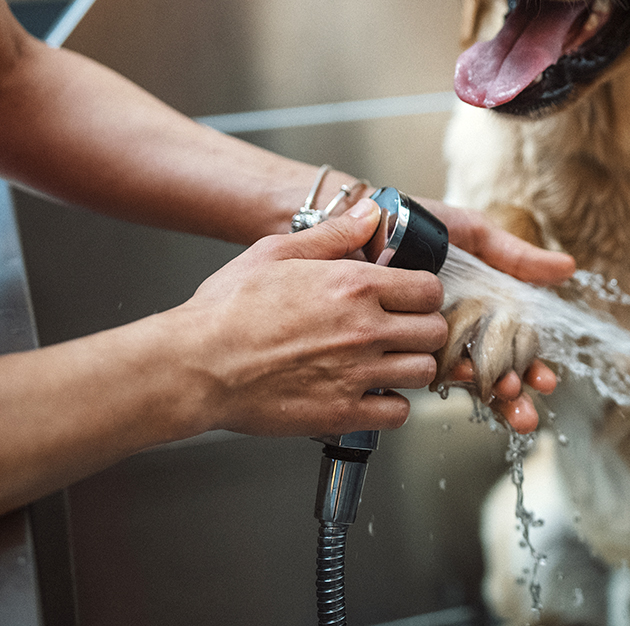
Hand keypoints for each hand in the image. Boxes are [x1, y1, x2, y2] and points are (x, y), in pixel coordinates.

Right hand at [170, 200, 446, 436]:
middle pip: (434, 332)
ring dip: (409, 366)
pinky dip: (390, 405)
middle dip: (422, 329)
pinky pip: (398, 413)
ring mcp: (355, 373)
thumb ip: (333, 234)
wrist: (195, 366)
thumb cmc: (226, 311)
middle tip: (400, 331)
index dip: (422, 294)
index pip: (429, 289)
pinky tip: (369, 392)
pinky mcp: (341, 413)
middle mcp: (363, 329)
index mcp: (353, 285)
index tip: (408, 299)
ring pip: (422, 372)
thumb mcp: (276, 252)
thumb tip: (370, 215)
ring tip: (385, 361)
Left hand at [413, 197, 573, 432]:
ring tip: (507, 400)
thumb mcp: (473, 234)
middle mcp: (456, 330)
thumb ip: (516, 257)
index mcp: (478, 309)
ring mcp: (428, 339)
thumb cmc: (419, 222)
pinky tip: (468, 383)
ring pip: (464, 377)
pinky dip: (449, 378)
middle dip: (513, 394)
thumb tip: (567, 268)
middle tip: (526, 406)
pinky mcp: (397, 342)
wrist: (371, 218)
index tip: (546, 380)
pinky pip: (426, 365)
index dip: (530, 367)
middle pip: (493, 371)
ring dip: (489, 397)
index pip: (511, 348)